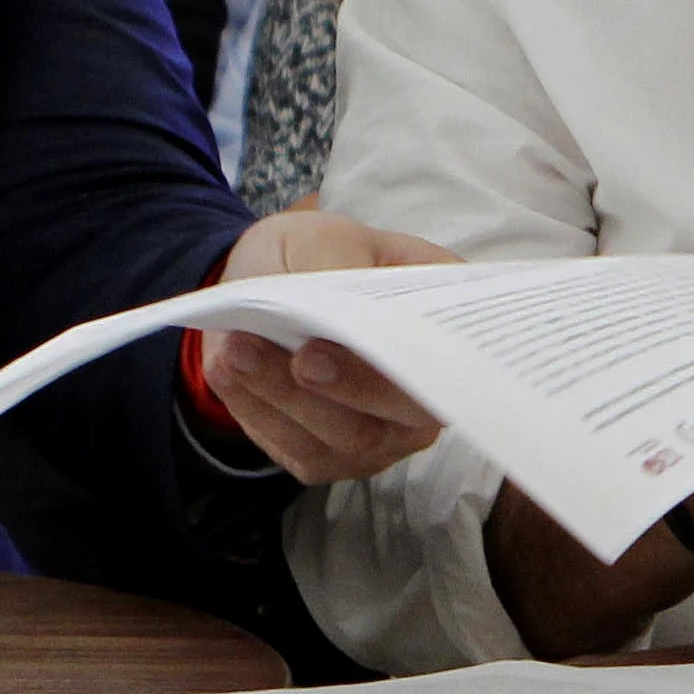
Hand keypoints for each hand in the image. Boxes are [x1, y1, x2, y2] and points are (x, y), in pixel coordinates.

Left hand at [196, 210, 456, 485]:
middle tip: (306, 358)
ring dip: (291, 398)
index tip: (383, 339)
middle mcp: (425, 387)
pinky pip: (304, 453)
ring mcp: (384, 431)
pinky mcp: (331, 456)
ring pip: (353, 440)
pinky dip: (262, 414)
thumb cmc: (308, 257)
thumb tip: (343, 307)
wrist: (257, 291)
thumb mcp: (321, 237)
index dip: (431, 359)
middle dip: (356, 388)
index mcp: (445, 322)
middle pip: (414, 413)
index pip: (463, 355)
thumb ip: (337, 264)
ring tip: (240, 352)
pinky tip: (230, 373)